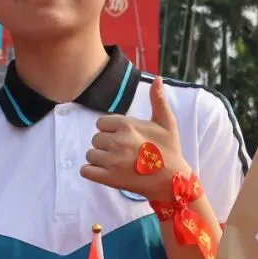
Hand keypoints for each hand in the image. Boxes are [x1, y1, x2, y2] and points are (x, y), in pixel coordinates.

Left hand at [80, 75, 188, 201]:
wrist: (172, 180)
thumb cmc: (169, 150)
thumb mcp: (167, 122)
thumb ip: (158, 100)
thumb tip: (157, 78)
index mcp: (127, 125)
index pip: (101, 123)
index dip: (110, 131)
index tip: (123, 138)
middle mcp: (117, 141)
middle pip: (95, 139)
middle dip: (106, 145)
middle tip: (123, 153)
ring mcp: (111, 160)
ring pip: (90, 155)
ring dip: (99, 159)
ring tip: (116, 163)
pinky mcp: (108, 178)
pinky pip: (85, 171)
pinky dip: (92, 172)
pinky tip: (105, 172)